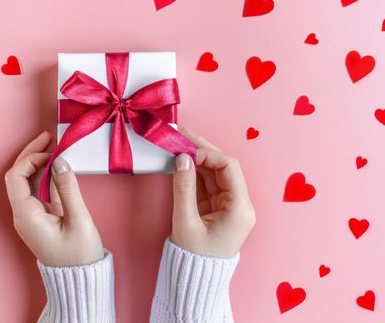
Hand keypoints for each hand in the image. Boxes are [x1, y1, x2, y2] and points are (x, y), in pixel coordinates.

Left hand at [4, 131, 103, 266]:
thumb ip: (68, 188)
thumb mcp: (78, 219)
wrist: (79, 279)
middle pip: (17, 176)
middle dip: (31, 154)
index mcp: (26, 215)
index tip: (50, 149)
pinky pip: (36, 191)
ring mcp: (29, 217)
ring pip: (26, 182)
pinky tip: (56, 166)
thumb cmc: (79, 255)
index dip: (30, 157)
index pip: (16, 176)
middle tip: (48, 137)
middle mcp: (22, 215)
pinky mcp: (39, 219)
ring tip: (53, 147)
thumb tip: (60, 161)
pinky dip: (44, 176)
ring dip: (37, 163)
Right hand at [171, 128, 255, 258]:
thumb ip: (183, 188)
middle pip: (222, 167)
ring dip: (196, 158)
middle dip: (202, 150)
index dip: (208, 154)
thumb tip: (182, 159)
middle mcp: (238, 204)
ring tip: (177, 142)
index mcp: (240, 209)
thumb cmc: (194, 259)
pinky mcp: (216, 208)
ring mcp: (227, 205)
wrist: (194, 282)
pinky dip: (193, 171)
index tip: (186, 148)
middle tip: (181, 135)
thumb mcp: (186, 223)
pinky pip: (206, 183)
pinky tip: (181, 160)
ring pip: (213, 172)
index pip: (229, 168)